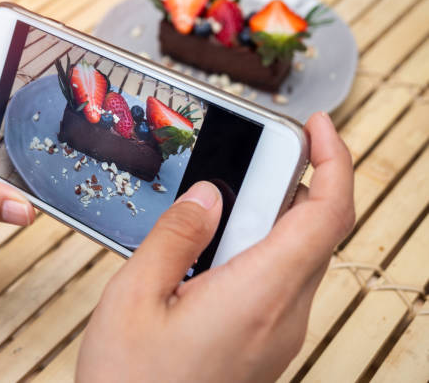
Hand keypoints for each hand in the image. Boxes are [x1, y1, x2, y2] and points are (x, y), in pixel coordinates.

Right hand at [77, 112, 353, 381]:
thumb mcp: (135, 296)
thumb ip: (176, 236)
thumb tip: (208, 197)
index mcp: (258, 295)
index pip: (327, 214)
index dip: (333, 160)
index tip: (314, 126)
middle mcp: (284, 315)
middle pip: (315, 229)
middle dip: (289, 183)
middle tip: (245, 161)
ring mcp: (279, 333)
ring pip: (297, 254)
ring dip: (268, 217)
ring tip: (217, 206)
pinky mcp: (266, 342)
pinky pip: (279, 280)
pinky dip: (258, 248)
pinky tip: (211, 252)